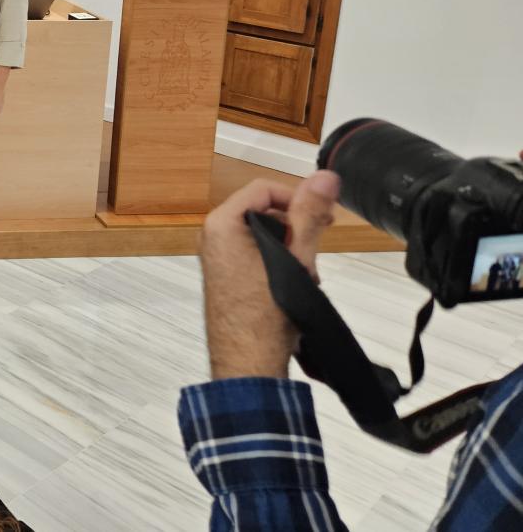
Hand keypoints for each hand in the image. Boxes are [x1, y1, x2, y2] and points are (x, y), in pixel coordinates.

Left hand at [200, 171, 340, 379]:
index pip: (263, 189)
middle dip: (296, 228)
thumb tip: (325, 177)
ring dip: (291, 250)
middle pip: (263, 212)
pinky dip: (278, 264)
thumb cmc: (267, 314)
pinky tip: (295, 285)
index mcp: (223, 224)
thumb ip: (310, 214)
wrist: (248, 362)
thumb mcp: (295, 258)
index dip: (297, 199)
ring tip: (307, 274)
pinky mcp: (226, 277)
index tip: (321, 218)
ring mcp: (218, 258)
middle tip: (317, 248)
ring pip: (263, 236)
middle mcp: (214, 237)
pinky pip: (255, 256)